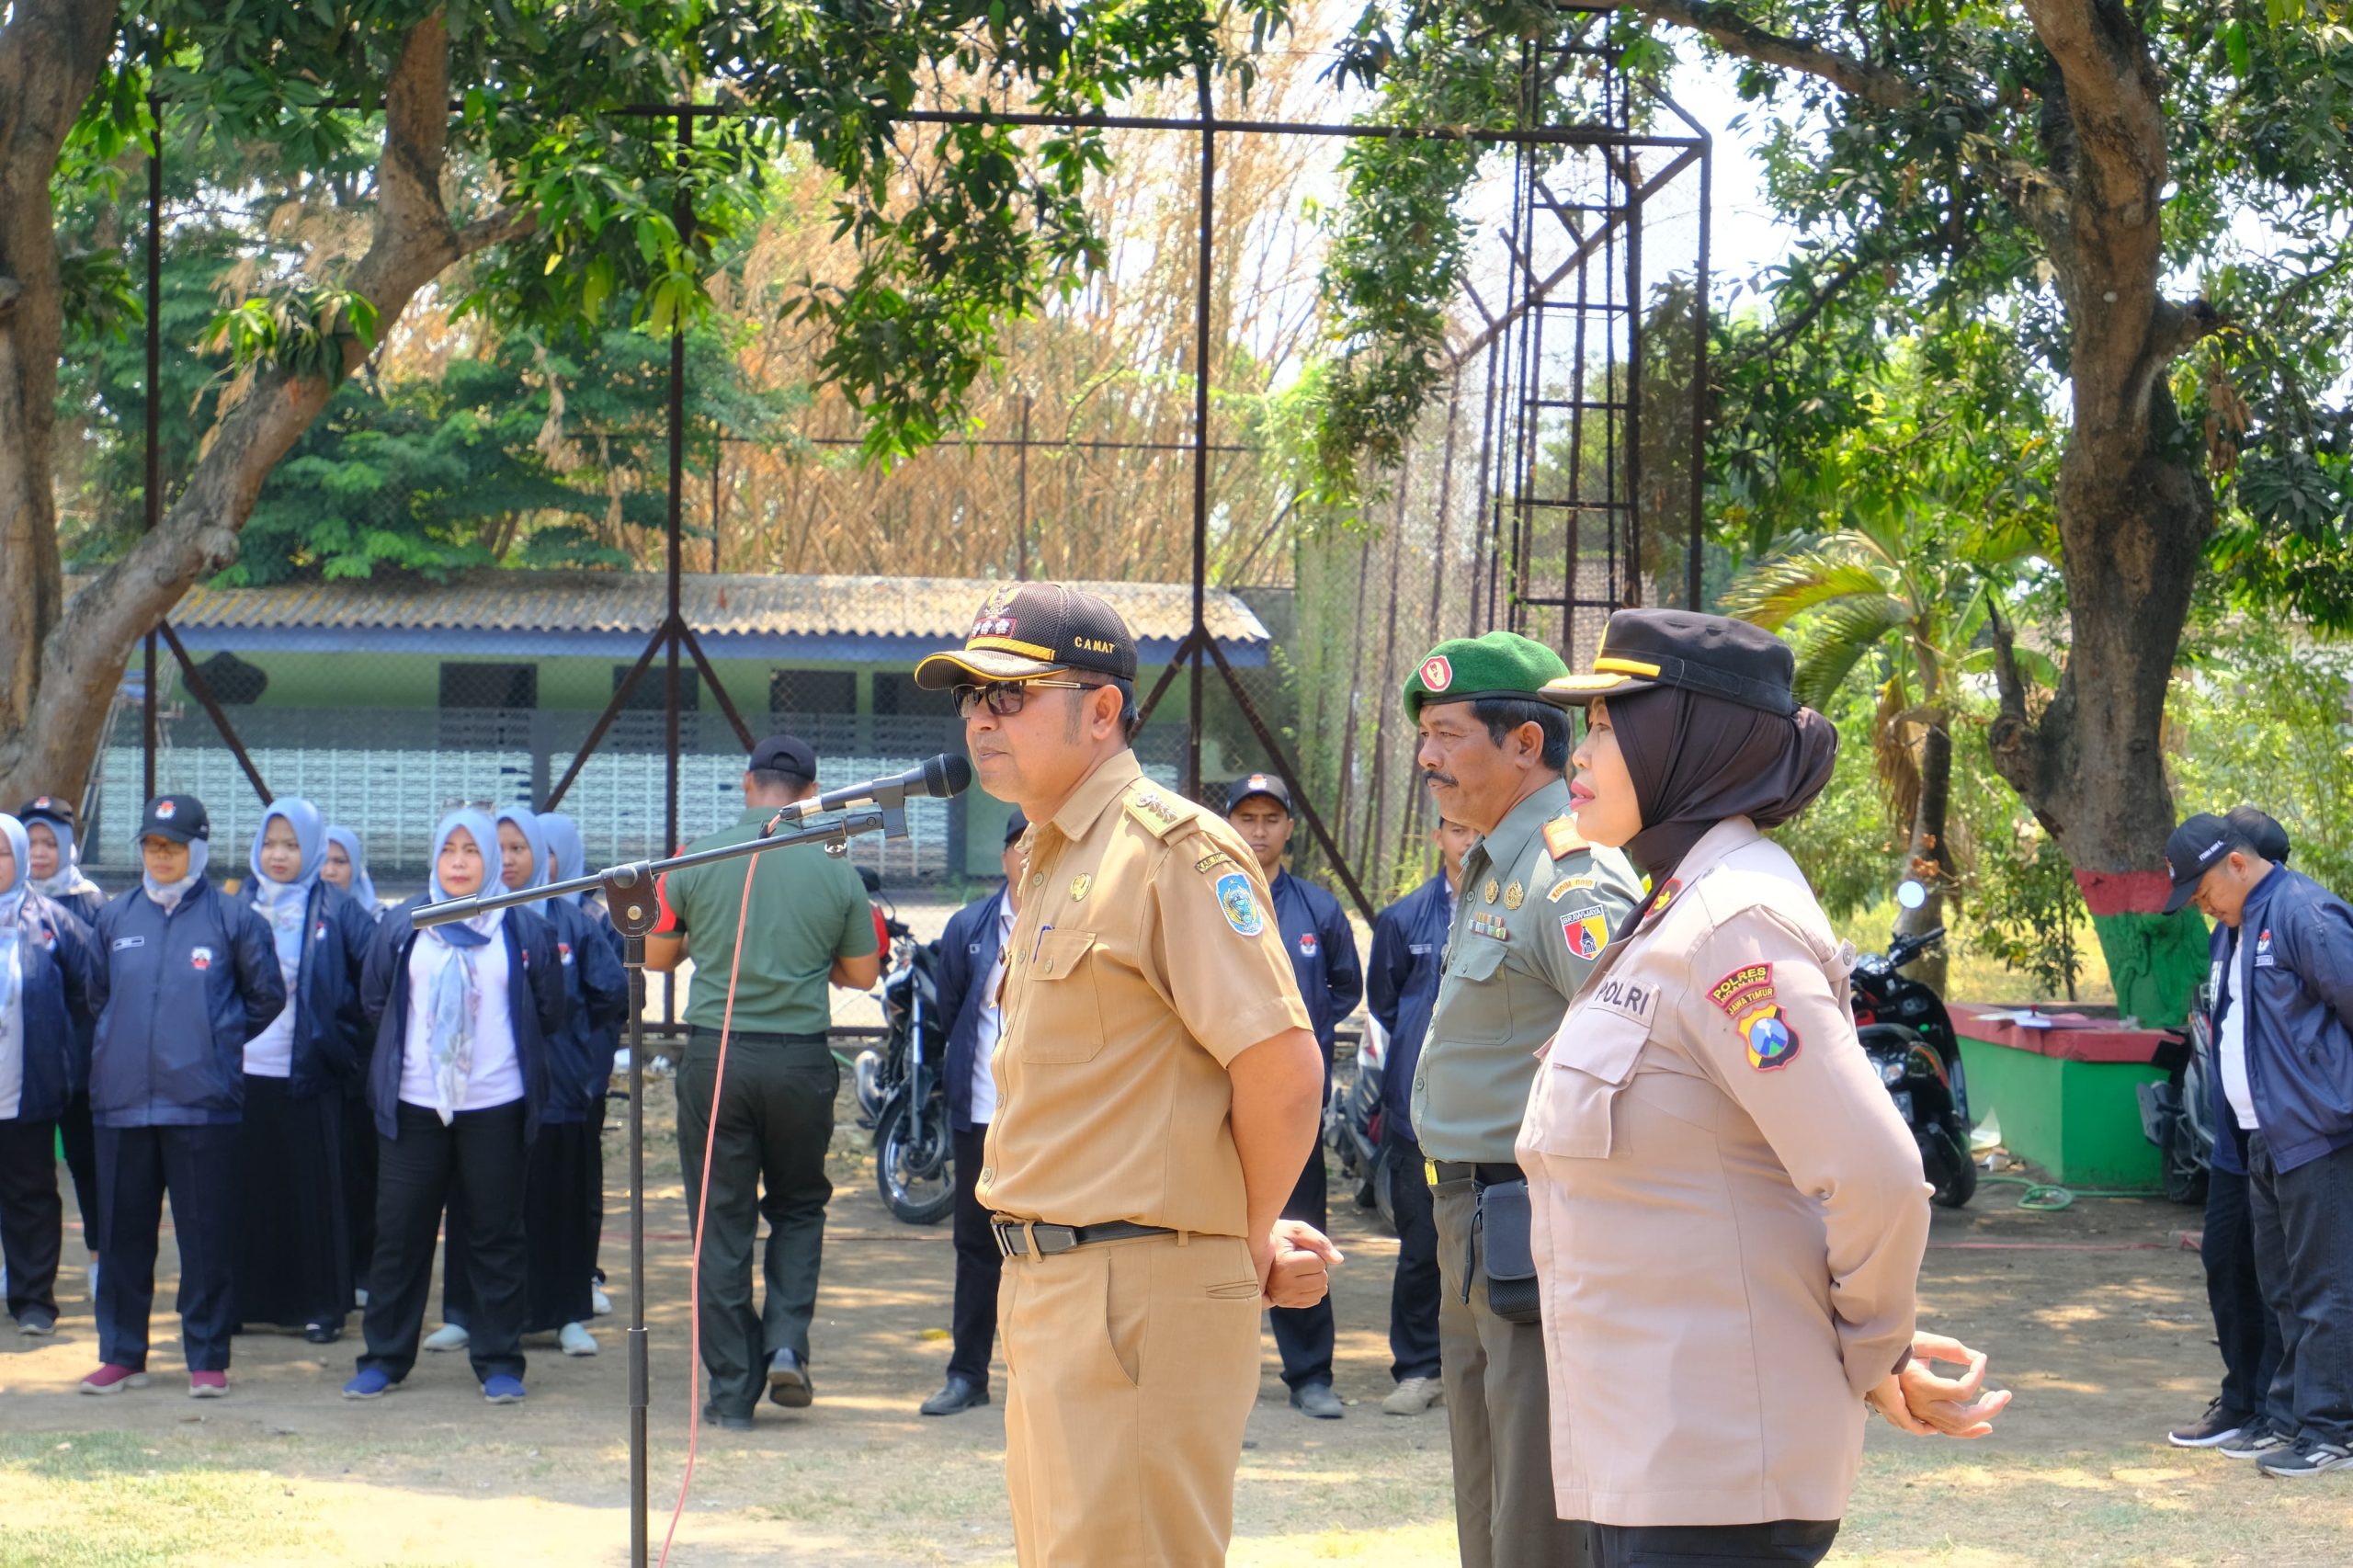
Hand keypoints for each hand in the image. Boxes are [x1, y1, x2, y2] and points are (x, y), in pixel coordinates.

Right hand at [1255, 1220, 1344, 1308]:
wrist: (1257, 1250)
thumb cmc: (1281, 1236)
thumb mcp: (1297, 1230)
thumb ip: (1319, 1241)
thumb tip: (1339, 1260)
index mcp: (1284, 1264)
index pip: (1319, 1263)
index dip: (1316, 1253)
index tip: (1301, 1249)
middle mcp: (1282, 1284)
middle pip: (1322, 1279)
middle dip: (1318, 1267)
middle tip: (1303, 1259)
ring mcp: (1283, 1297)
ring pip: (1321, 1291)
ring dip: (1317, 1278)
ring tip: (1302, 1269)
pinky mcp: (1285, 1304)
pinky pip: (1314, 1300)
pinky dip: (1313, 1289)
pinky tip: (1301, 1279)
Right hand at [1866, 1331, 2010, 1437]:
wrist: (1866, 1360)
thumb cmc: (1893, 1345)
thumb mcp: (1919, 1340)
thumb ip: (1949, 1347)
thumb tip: (1977, 1358)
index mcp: (1919, 1384)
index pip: (1962, 1390)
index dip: (1978, 1374)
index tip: (1983, 1359)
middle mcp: (1918, 1405)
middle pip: (1963, 1418)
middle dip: (1989, 1407)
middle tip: (2006, 1394)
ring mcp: (1917, 1414)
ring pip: (1956, 1428)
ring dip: (1980, 1420)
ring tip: (1997, 1406)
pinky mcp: (1918, 1416)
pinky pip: (1946, 1430)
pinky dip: (1966, 1431)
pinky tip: (1982, 1426)